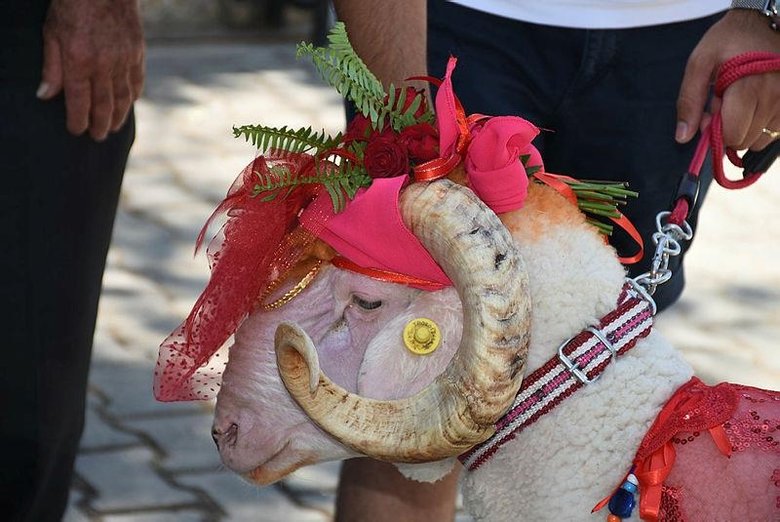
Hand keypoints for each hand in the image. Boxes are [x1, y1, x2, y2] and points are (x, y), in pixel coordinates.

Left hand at [38, 0, 144, 140]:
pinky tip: (129, 103)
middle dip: (100, 124)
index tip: (76, 131)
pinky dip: (133, 95)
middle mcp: (103, 65)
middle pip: (103, 105)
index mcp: (79, 61)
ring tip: (113, 128)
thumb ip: (51, 66)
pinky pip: (137, 81)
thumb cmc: (72, 6)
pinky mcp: (137, 52)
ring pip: (123, 97)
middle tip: (97, 137)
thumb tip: (45, 95)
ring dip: (118, 116)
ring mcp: (123, 60)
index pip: (78, 101)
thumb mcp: (51, 32)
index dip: (77, 120)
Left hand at [676, 10, 779, 150]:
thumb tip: (683, 137)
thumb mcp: (699, 64)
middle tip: (724, 102)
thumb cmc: (727, 41)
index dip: (716, 130)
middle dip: (729, 128)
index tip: (711, 110)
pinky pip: (774, 131)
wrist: (758, 23)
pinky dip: (760, 125)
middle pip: (745, 139)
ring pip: (760, 139)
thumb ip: (689, 102)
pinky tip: (754, 105)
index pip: (733, 134)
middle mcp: (774, 96)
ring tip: (740, 101)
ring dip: (746, 128)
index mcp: (749, 87)